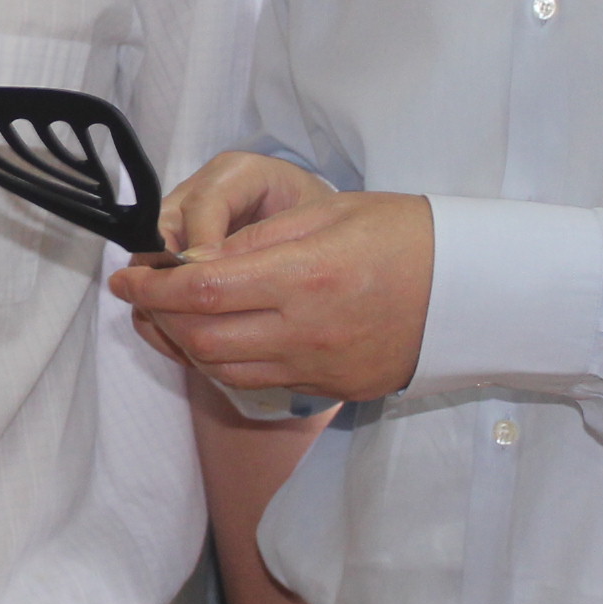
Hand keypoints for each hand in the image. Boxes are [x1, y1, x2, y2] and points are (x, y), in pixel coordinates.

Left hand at [112, 186, 432, 405]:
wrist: (475, 288)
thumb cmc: (405, 234)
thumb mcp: (327, 213)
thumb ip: (255, 241)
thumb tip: (191, 259)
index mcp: (306, 276)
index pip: (203, 290)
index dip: (152, 287)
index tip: (126, 276)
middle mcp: (309, 331)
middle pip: (203, 338)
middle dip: (160, 318)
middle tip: (142, 294)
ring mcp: (322, 368)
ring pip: (225, 370)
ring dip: (187, 345)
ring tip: (171, 316)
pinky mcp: (334, 389)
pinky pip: (260, 382)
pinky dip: (226, 363)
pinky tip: (218, 337)